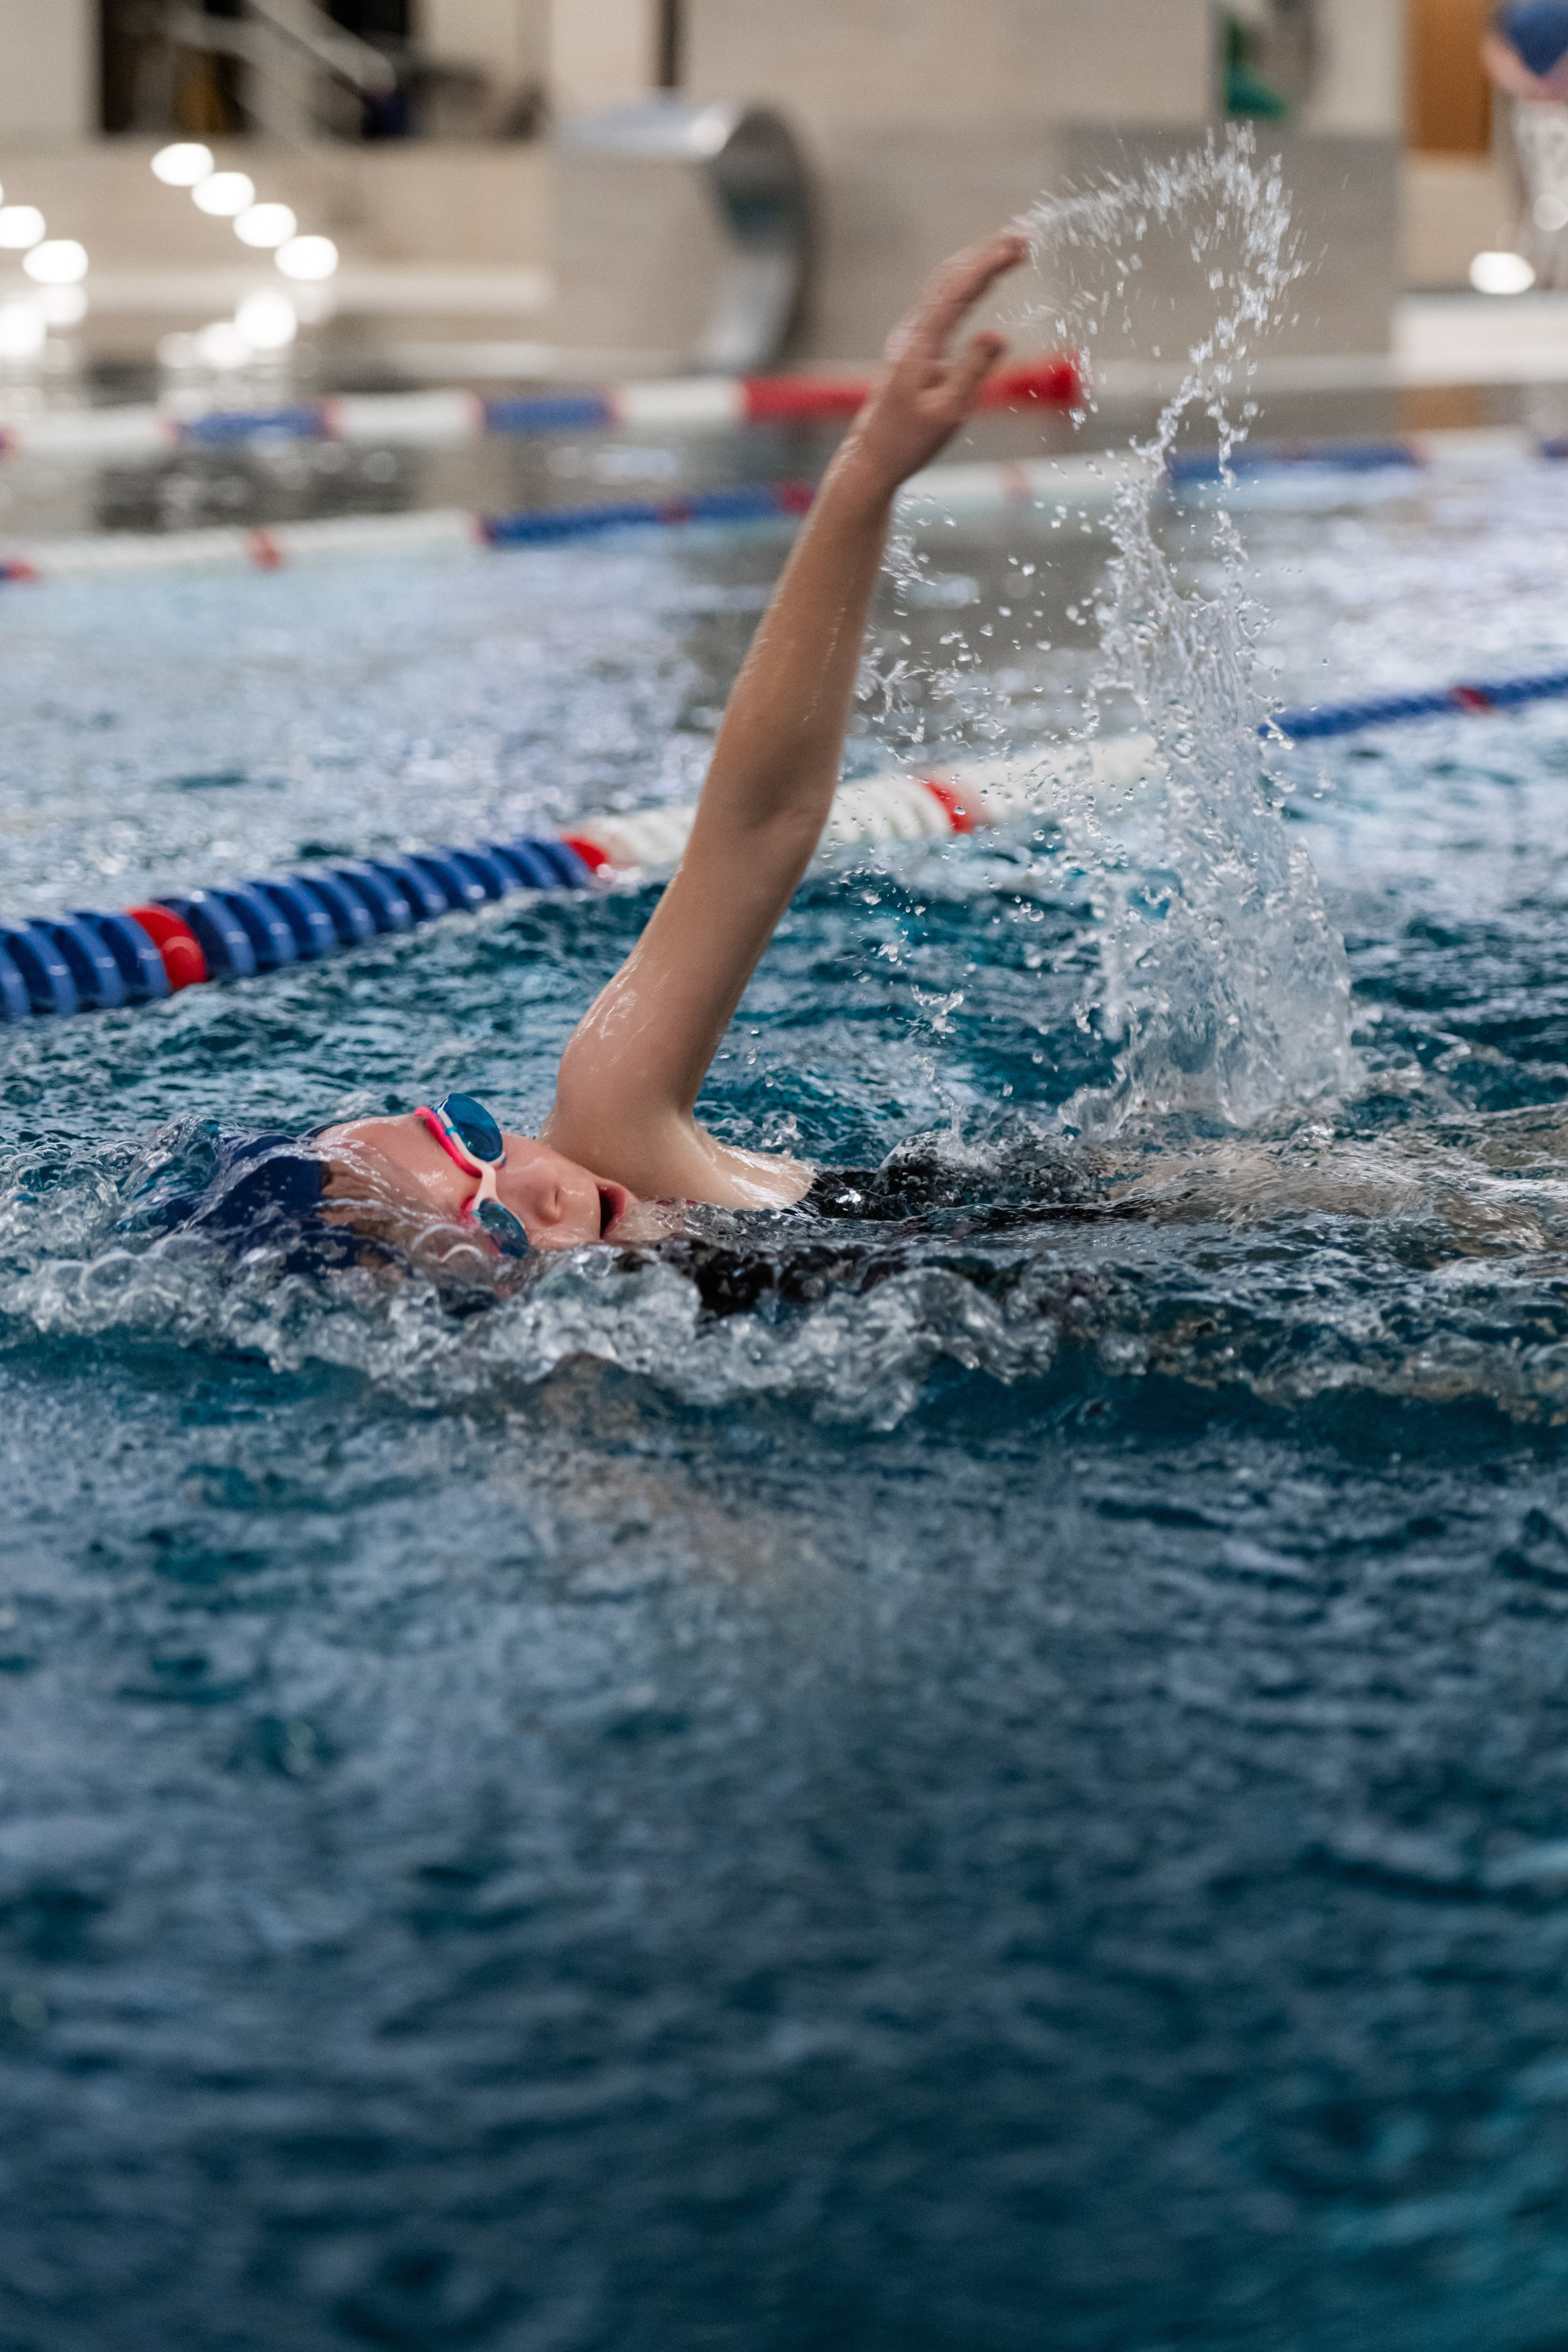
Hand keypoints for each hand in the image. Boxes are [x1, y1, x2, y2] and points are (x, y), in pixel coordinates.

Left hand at [836, 231, 1029, 498]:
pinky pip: (943, 304)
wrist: (873, 457)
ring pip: (945, 287)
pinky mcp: (915, 347)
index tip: (1018, 246)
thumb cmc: (909, 440)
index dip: (988, 263)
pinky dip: (967, 285)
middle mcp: (913, 332)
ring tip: (1012, 249)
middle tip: (1024, 236)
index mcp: (921, 343)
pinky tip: (986, 281)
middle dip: (987, 253)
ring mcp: (912, 337)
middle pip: (950, 278)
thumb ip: (972, 371)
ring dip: (978, 264)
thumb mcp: (948, 412)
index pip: (957, 289)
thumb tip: (999, 335)